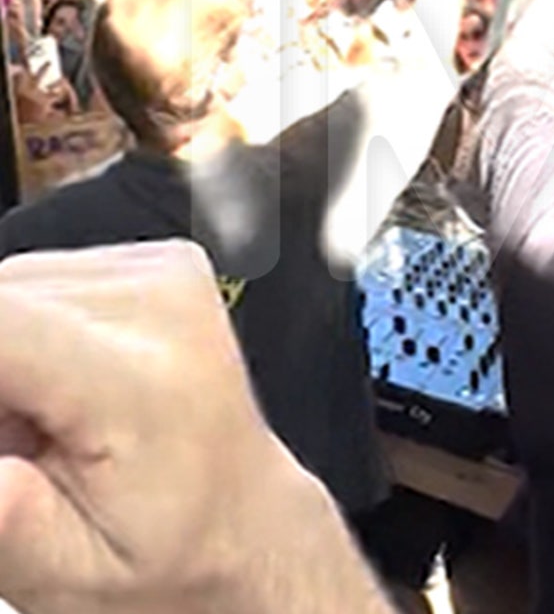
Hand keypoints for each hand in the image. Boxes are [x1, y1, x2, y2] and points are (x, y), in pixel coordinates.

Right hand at [0, 243, 383, 613]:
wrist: (245, 525)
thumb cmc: (167, 556)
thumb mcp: (69, 573)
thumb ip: (7, 519)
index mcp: (141, 384)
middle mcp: (165, 309)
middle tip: (16, 449)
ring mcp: (167, 276)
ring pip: (7, 290)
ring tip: (40, 429)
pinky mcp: (156, 264)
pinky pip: (42, 284)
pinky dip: (26, 341)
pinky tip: (60, 395)